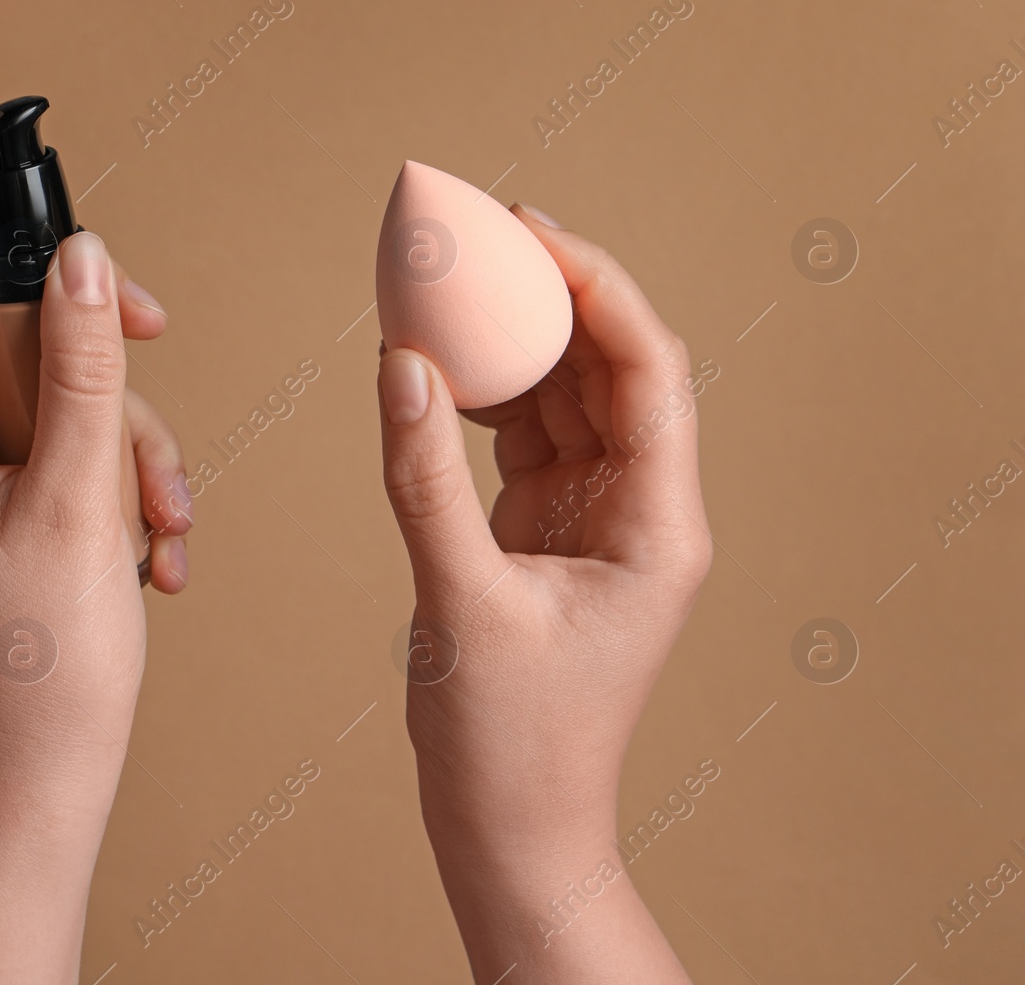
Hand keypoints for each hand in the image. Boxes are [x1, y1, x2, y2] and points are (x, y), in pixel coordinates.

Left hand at [0, 64, 190, 983]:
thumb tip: (83, 262)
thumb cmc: (41, 667)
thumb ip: (86, 368)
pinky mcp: (5, 495)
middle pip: (11, 327)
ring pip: (62, 387)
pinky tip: (152, 554)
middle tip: (157, 342)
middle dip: (103, 354)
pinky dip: (127, 479)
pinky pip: (76, 439)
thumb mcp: (78, 501)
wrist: (45, 776)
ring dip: (133, 443)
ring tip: (158, 529)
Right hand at [378, 205, 709, 982]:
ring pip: (564, 399)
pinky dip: (484, 397)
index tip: (530, 231)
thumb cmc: (510, 741)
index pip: (647, 370)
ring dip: (514, 341)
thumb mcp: (461, 601)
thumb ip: (423, 480)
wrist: (510, 826)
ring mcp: (592, 520)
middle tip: (483, 231)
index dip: (596, 287)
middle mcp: (639, 510)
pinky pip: (522, 440)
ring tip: (451, 283)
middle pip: (609, 368)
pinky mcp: (544, 534)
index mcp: (658, 525)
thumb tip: (399, 365)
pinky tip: (440, 364)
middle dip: (552, 295)